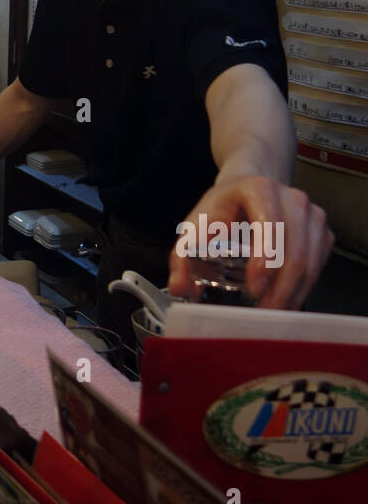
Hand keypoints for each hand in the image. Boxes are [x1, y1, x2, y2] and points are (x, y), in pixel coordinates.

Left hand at [168, 176, 333, 309]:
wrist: (249, 189)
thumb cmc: (222, 209)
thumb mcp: (196, 224)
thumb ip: (182, 256)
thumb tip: (180, 288)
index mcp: (260, 190)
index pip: (271, 224)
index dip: (266, 259)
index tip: (255, 289)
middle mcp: (293, 199)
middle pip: (295, 250)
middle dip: (280, 288)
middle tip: (262, 313)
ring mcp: (312, 215)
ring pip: (310, 263)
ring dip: (292, 294)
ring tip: (272, 314)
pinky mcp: (322, 233)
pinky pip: (318, 267)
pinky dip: (302, 289)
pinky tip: (284, 301)